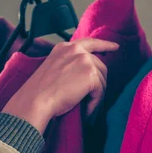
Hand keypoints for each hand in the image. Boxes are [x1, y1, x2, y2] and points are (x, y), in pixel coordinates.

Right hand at [2, 38, 118, 133]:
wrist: (36, 99)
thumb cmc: (41, 91)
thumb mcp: (54, 68)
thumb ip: (70, 63)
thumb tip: (90, 71)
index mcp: (65, 47)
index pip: (89, 42)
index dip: (104, 45)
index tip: (115, 46)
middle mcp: (76, 49)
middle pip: (99, 64)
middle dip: (98, 82)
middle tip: (92, 97)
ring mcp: (84, 60)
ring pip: (101, 79)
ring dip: (96, 94)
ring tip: (85, 105)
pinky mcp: (91, 74)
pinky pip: (100, 91)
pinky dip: (94, 103)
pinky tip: (85, 110)